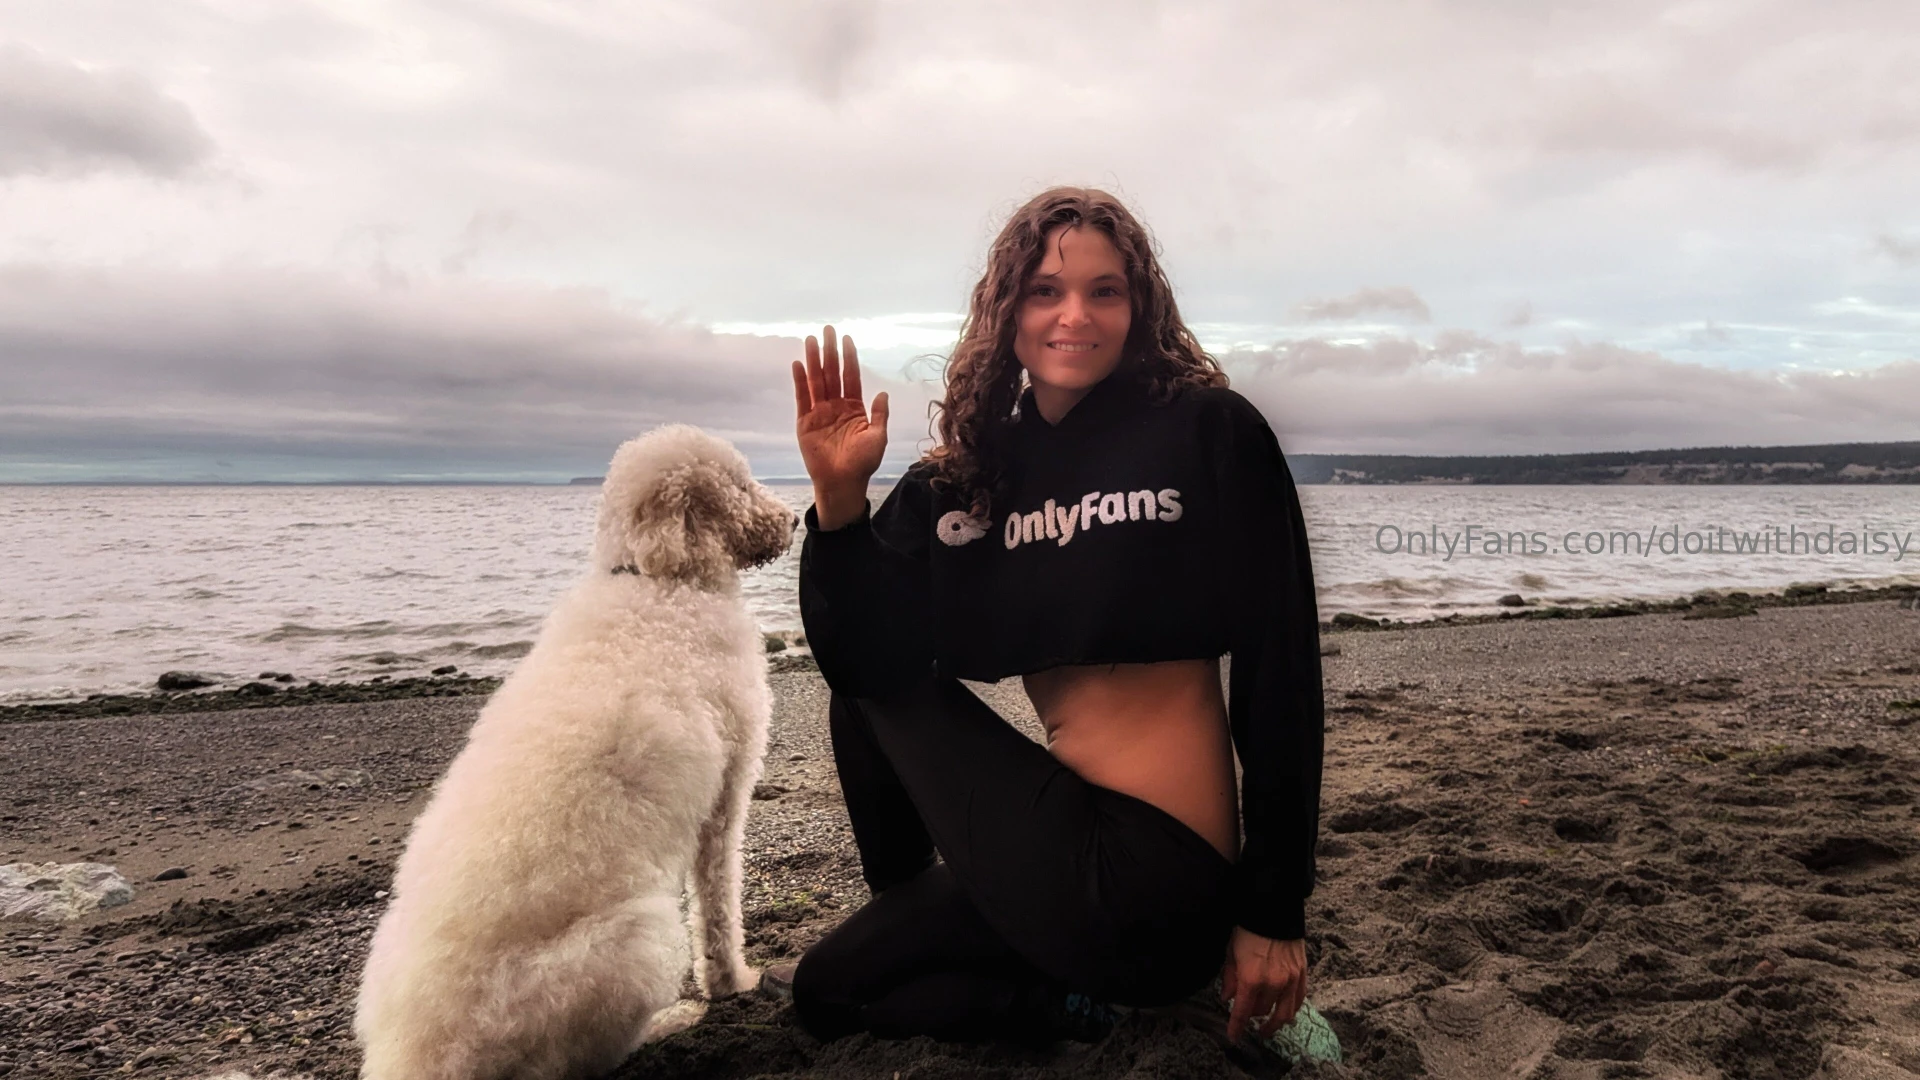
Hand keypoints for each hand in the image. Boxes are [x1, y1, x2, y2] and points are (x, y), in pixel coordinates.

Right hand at [792, 324, 887, 527]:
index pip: (851, 377)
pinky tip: (798, 364)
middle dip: (830, 352)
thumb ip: (879, 414)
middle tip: (827, 330)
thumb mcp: (878, 437)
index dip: (849, 358)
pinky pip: (802, 398)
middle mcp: (836, 407)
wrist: (842, 483)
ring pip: (816, 381)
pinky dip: (800, 382)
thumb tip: (882, 392)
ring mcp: (819, 413)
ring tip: (810, 340)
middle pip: (832, 374)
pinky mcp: (805, 422)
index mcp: (854, 408)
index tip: (847, 339)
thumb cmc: (862, 463)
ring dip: (813, 360)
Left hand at [1219, 927, 1306, 1041]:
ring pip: (1284, 1013)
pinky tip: (1285, 1014)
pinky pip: (1299, 1000)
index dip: (1236, 1027)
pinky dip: (1291, 1010)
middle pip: (1262, 1011)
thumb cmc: (1248, 929)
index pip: (1243, 1012)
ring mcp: (1291, 980)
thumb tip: (1227, 997)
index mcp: (1252, 979)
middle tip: (1246, 1015)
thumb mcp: (1231, 952)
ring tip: (1267, 1029)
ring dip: (1274, 1023)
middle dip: (1252, 1016)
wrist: (1273, 910)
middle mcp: (1273, 983)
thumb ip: (1230, 978)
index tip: (1233, 1037)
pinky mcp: (1302, 973)